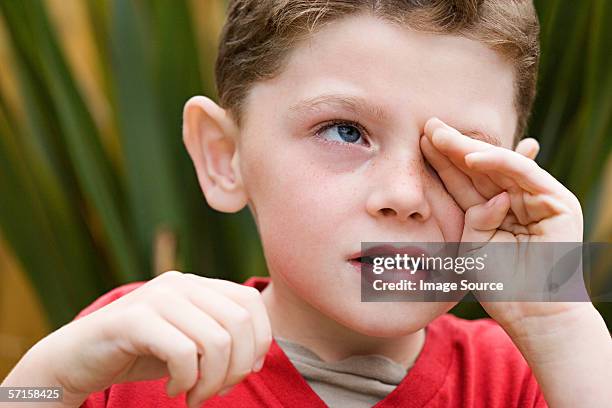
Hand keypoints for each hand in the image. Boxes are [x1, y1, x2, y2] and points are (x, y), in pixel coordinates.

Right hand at [2, 271, 271, 407]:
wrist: (78, 358)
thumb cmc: (142, 353)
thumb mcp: (190, 342)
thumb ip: (221, 339)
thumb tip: (258, 360)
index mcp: (198, 285)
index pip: (251, 301)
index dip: (259, 340)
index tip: (246, 371)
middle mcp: (181, 284)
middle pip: (239, 323)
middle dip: (237, 368)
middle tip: (216, 392)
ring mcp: (157, 298)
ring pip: (216, 341)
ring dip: (211, 382)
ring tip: (194, 397)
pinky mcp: (134, 319)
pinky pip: (183, 353)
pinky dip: (185, 381)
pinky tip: (172, 390)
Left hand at [421, 117, 584, 326]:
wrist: (529, 312)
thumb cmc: (499, 284)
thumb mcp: (472, 244)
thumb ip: (472, 216)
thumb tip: (488, 194)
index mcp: (490, 209)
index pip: (463, 180)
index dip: (441, 162)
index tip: (417, 142)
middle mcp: (513, 200)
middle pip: (478, 168)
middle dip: (452, 147)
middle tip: (427, 125)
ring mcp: (537, 198)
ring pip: (498, 165)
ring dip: (468, 148)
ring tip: (439, 134)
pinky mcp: (556, 202)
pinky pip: (523, 174)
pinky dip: (499, 163)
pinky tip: (470, 155)